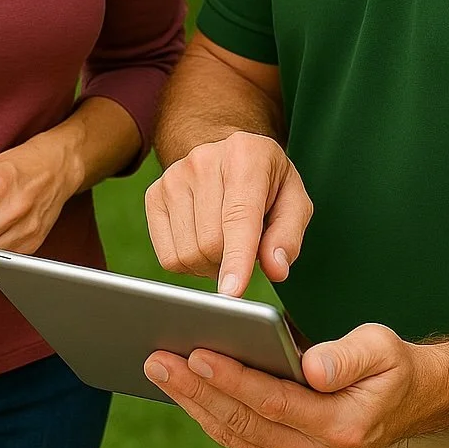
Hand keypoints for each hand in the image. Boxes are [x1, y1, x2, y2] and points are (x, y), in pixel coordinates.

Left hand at [144, 323, 423, 447]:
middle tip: (156, 359)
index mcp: (344, 430)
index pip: (274, 403)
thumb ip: (347, 357)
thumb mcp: (381, 348)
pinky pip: (240, 444)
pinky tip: (185, 390)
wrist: (406, 404)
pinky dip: (210, 416)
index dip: (232, 378)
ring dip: (194, 403)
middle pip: (244, 423)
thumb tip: (311, 366)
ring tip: (160, 370)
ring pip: (235, 437)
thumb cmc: (388, 366)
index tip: (196, 354)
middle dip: (196, 390)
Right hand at [145, 133, 313, 296]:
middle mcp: (203, 161)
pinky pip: (168, 257)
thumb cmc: (268, 182)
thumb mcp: (294, 201)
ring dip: (210, 264)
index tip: (232, 292)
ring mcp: (173, 177)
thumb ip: (288, 235)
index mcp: (245, 156)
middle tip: (245, 247)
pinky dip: (189, 263)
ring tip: (225, 241)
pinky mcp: (154, 195)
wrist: (231, 155)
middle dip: (231, 261)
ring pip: (187, 254)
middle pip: (211, 243)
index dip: (236, 259)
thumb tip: (276, 270)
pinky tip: (203, 242)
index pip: (239, 218)